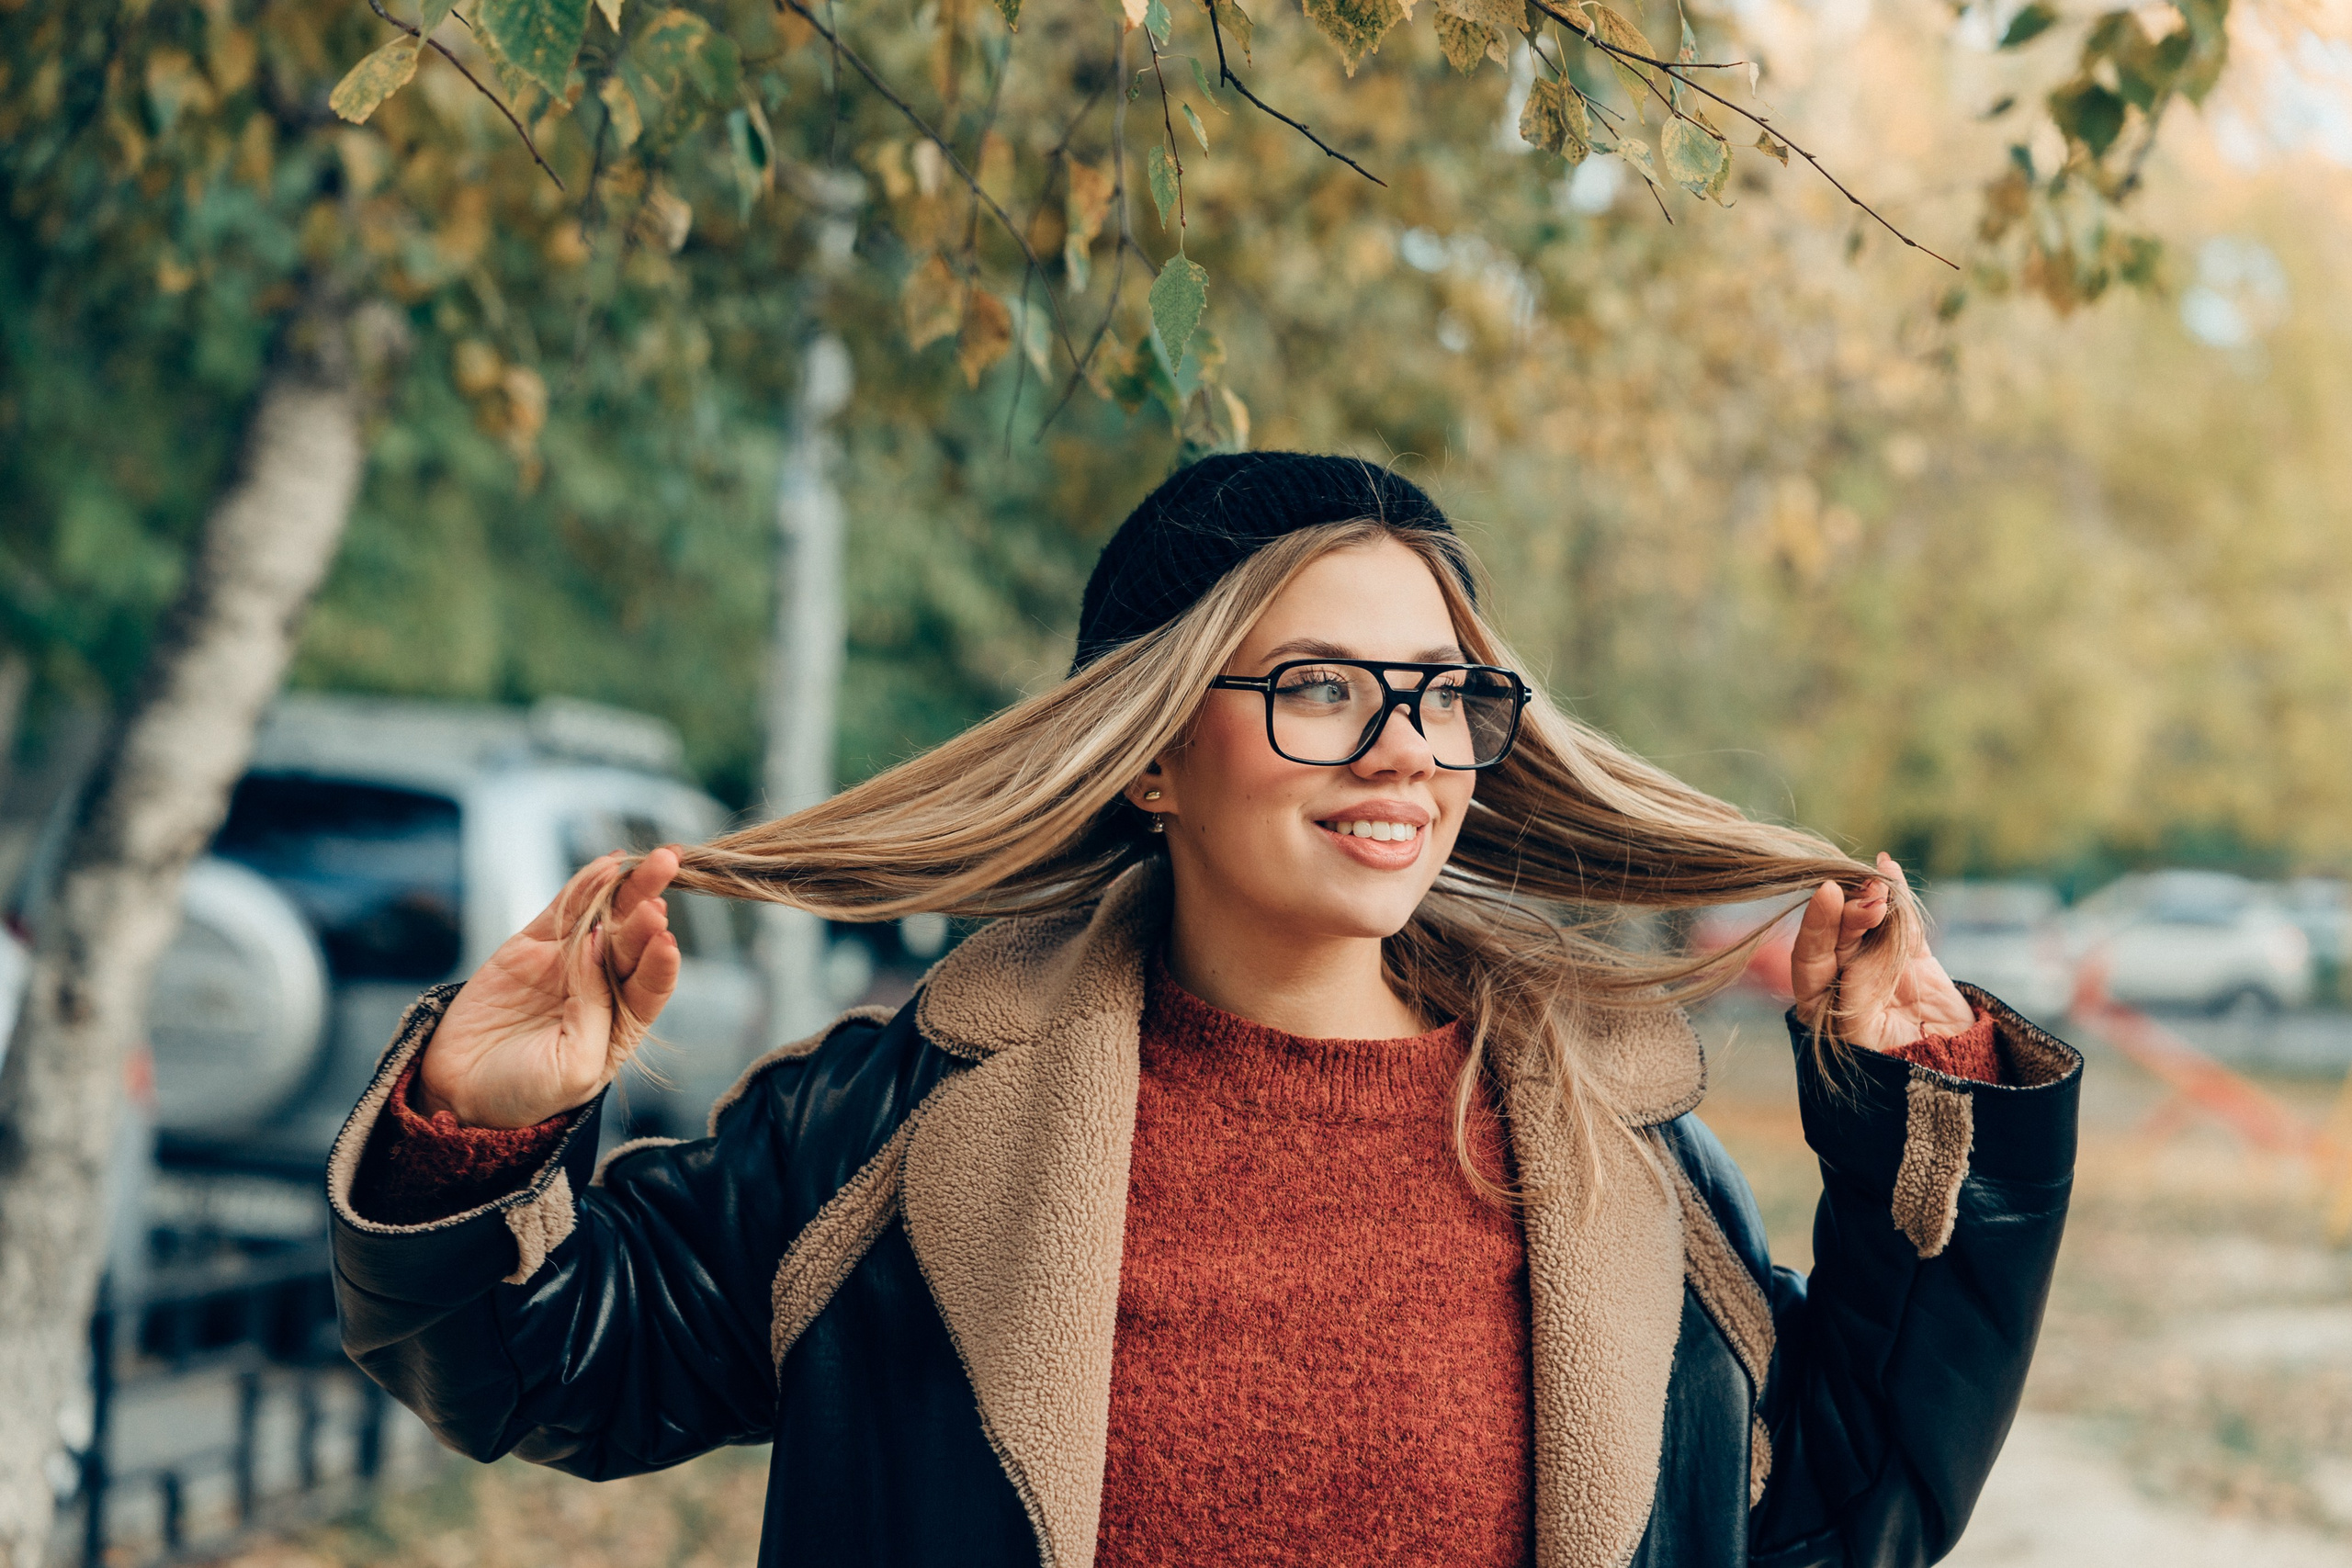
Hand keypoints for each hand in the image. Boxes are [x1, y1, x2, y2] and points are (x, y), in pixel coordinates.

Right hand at [416, 849, 682, 1127]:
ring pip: (605, 917)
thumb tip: (594, 944)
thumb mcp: (573, 1068)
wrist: (459, 1097)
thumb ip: (593, 1011)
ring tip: (654, 861)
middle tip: (670, 874)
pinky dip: (584, 887)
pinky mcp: (530, 948)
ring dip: (629, 887)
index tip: (665, 940)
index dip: (659, 960)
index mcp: (621, 1024)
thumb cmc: (525, 1095)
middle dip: (652, 909)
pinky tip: (607, 866)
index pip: (650, 984)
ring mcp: (566, 963)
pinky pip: (562, 911)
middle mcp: (601, 988)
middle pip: (634, 941)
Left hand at [1789, 852, 1974, 1052]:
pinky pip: (1905, 924)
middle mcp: (1844, 979)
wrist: (1955, 1085)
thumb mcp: (1863, 1037)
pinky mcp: (1915, 960)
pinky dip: (1898, 895)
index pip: (1810, 955)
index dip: (1816, 924)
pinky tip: (1887, 868)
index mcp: (1820, 1003)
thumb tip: (1858, 944)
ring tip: (1878, 882)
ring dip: (1871, 899)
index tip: (1827, 894)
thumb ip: (1856, 988)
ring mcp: (1880, 966)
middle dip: (1849, 911)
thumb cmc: (1896, 1070)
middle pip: (1839, 934)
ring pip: (1870, 923)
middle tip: (1868, 898)